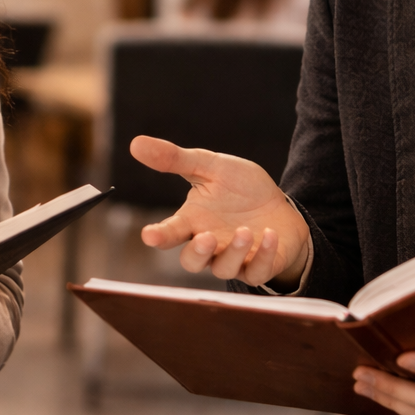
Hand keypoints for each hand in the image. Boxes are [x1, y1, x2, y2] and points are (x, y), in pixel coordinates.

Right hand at [130, 135, 310, 286]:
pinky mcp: (260, 267)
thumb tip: (135, 143)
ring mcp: (235, 260)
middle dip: (197, 252)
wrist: (279, 206)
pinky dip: (264, 255)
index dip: (158, 236)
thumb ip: (175, 159)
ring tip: (244, 231)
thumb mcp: (210, 167)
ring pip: (224, 269)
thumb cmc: (239, 189)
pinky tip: (270, 234)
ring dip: (233, 252)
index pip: (169, 233)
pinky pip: (259, 271)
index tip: (149, 236)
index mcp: (193, 222)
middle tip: (206, 237)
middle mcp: (210, 245)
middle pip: (192, 262)